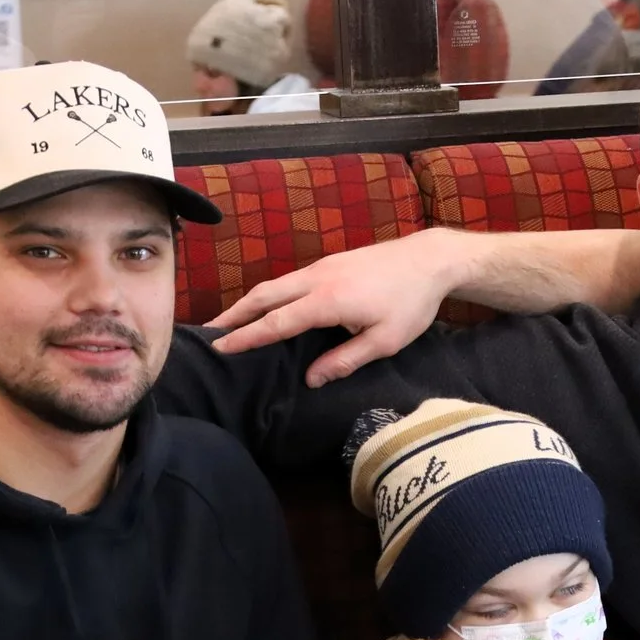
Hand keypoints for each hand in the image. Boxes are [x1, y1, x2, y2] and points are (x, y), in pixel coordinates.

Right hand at [207, 231, 472, 387]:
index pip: (276, 323)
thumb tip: (312, 379)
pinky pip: (288, 280)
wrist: (430, 259)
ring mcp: (321, 267)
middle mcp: (316, 279)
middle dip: (234, 315)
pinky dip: (268, 294)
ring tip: (229, 321)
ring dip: (248, 303)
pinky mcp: (329, 263)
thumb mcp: (384, 341)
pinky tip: (266, 306)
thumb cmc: (411, 303)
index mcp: (327, 301)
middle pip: (263, 296)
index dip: (246, 338)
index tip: (221, 348)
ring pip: (274, 284)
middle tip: (210, 334)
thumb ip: (345, 360)